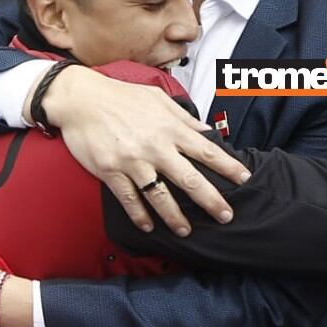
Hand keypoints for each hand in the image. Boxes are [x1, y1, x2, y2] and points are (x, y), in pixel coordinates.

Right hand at [37, 66, 247, 234]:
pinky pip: (129, 199)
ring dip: (175, 217)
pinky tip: (149, 227)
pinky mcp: (111, 172)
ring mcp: (132, 162)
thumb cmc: (120, 96)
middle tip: (226, 216)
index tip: (245, 179)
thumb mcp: (157, 98)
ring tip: (186, 231)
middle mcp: (155, 147)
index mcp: (169, 128)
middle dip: (211, 201)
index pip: (206, 151)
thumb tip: (207, 131)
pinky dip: (140, 215)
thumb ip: (184, 117)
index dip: (228, 167)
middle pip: (190, 180)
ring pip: (160, 196)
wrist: (81, 99)